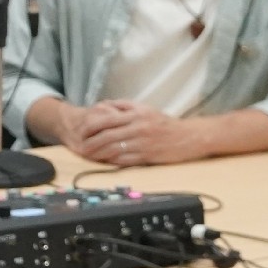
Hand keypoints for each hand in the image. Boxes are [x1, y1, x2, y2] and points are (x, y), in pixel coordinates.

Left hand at [73, 101, 202, 166]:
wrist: (188, 137)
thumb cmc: (164, 123)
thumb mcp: (145, 108)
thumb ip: (124, 105)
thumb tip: (105, 105)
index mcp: (137, 115)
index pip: (108, 119)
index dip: (92, 126)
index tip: (81, 130)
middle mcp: (138, 128)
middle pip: (108, 136)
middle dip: (91, 142)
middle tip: (80, 146)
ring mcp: (142, 144)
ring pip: (114, 149)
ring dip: (98, 154)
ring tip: (87, 155)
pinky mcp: (146, 157)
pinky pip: (124, 160)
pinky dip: (111, 161)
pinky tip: (103, 162)